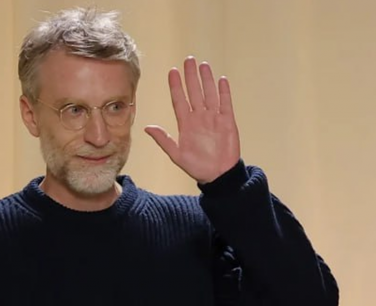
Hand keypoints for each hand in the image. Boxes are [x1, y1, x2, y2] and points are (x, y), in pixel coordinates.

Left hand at [145, 56, 240, 182]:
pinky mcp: (228, 122)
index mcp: (186, 123)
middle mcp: (199, 117)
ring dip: (206, 80)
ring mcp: (214, 118)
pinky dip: (224, 92)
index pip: (179, 100)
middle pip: (194, 92)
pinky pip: (225, 103)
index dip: (176, 86)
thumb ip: (163, 140)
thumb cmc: (197, 167)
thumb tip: (147, 128)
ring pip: (209, 94)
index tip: (172, 72)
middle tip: (188, 60)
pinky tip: (221, 80)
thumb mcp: (176, 155)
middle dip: (191, 76)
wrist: (218, 175)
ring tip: (203, 65)